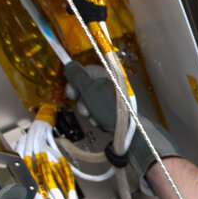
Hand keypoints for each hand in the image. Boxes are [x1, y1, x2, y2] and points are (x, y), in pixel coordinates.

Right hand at [63, 61, 181, 175]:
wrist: (128, 132)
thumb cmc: (112, 110)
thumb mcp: (90, 90)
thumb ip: (77, 77)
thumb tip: (69, 65)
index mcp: (109, 74)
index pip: (86, 71)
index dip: (75, 81)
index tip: (71, 93)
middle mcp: (112, 84)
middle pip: (86, 88)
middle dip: (83, 100)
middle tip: (86, 108)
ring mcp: (113, 98)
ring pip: (91, 101)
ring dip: (89, 111)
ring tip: (94, 117)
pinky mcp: (113, 110)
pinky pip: (98, 111)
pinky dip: (96, 117)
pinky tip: (100, 122)